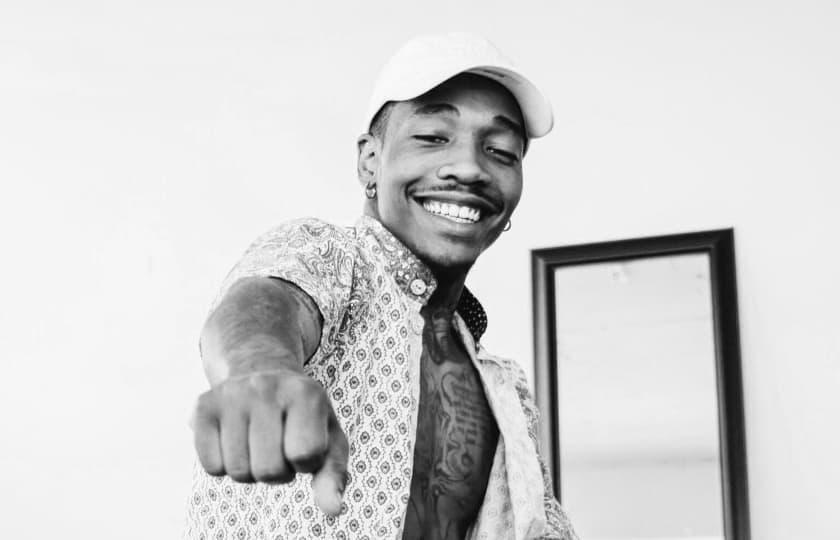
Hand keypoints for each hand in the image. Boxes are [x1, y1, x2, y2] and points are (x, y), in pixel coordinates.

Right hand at [191, 369, 348, 515]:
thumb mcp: (327, 438)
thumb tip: (333, 510)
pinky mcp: (204, 406)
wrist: (263, 370)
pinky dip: (225, 466)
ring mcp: (232, 394)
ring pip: (238, 472)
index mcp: (305, 392)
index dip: (306, 462)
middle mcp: (266, 387)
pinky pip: (212, 467)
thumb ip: (333, 475)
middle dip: (278, 471)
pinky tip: (236, 441)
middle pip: (269, 469)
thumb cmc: (303, 415)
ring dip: (251, 471)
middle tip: (279, 447)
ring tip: (259, 444)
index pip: (304, 455)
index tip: (304, 442)